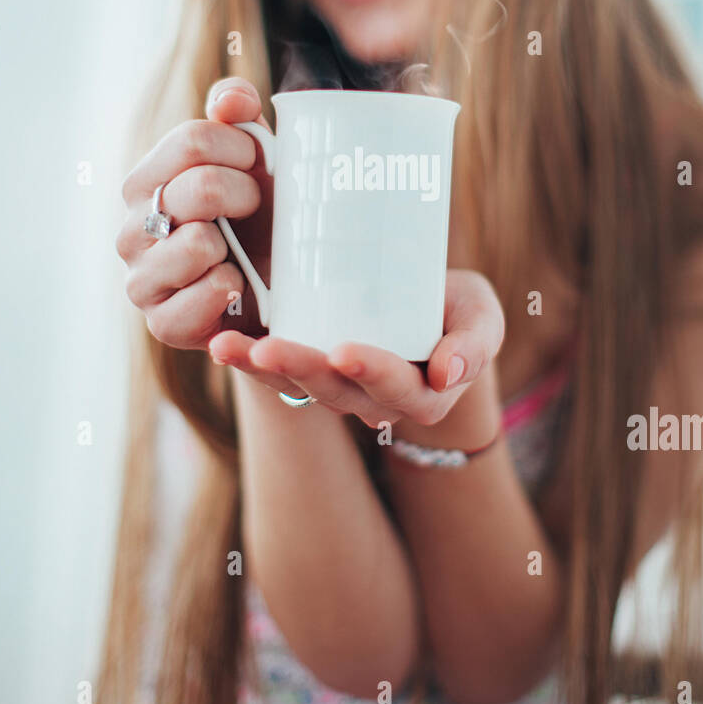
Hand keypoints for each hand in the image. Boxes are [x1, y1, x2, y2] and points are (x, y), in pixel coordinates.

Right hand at [115, 77, 273, 349]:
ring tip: (238, 253)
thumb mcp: (254, 159)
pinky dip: (232, 289)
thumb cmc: (257, 216)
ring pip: (198, 242)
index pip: (192, 140)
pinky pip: (205, 294)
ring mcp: (140, 278)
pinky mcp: (161, 323)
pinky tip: (236, 287)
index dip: (243, 150)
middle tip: (255, 211)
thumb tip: (230, 99)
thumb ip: (238, 114)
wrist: (273, 288)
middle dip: (247, 196)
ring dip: (236, 247)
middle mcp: (130, 227)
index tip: (258, 166)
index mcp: (145, 180)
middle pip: (201, 188)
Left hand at [209, 269, 505, 427]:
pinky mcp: (308, 366)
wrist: (428, 302)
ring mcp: (336, 386)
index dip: (372, 372)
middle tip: (268, 348)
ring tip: (228, 347)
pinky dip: (244, 358)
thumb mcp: (482, 318)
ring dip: (259, 367)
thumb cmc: (459, 310)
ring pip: (296, 383)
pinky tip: (220, 343)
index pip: (396, 390)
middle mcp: (372, 401)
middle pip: (335, 390)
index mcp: (422, 395)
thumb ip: (475, 343)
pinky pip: (274, 370)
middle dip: (300, 368)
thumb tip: (448, 371)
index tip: (346, 351)